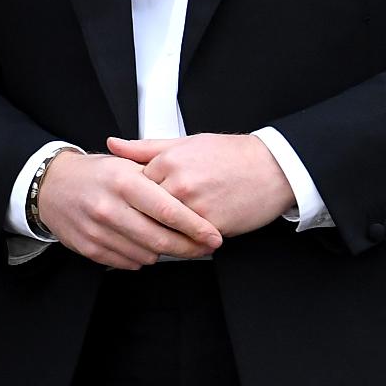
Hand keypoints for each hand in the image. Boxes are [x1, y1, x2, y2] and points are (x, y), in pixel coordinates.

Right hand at [36, 148, 222, 269]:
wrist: (51, 186)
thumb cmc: (94, 174)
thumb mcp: (125, 165)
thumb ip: (157, 180)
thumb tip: (192, 201)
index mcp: (122, 181)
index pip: (168, 211)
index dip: (196, 227)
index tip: (214, 236)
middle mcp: (109, 207)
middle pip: (161, 239)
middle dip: (189, 247)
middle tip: (204, 247)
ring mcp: (98, 231)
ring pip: (147, 255)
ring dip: (163, 251)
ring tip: (166, 239)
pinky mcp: (90, 249)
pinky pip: (128, 262)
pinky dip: (140, 256)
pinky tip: (140, 242)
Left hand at [108, 133, 294, 236]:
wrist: (272, 167)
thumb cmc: (230, 154)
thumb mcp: (184, 142)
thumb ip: (144, 147)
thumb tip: (113, 144)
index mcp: (168, 161)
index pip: (134, 186)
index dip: (134, 196)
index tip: (134, 200)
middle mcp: (179, 184)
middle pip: (146, 210)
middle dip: (143, 218)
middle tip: (141, 221)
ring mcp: (195, 207)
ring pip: (164, 229)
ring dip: (161, 234)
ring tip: (162, 231)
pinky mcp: (212, 226)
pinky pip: (189, 241)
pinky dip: (185, 243)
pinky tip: (186, 238)